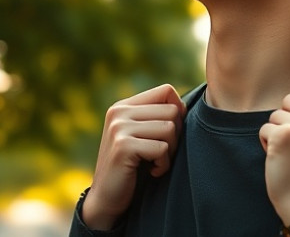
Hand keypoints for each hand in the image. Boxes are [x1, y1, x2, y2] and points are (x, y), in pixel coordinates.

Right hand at [82, 84, 185, 229]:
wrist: (106, 198)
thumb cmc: (131, 167)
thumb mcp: (139, 135)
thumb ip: (155, 117)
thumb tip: (183, 106)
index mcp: (123, 106)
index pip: (166, 90)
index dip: (177, 111)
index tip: (169, 134)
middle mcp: (119, 112)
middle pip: (172, 110)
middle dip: (175, 135)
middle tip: (162, 152)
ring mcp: (119, 128)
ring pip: (169, 128)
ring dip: (170, 151)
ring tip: (155, 161)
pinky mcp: (123, 146)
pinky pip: (162, 149)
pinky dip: (163, 165)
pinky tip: (152, 171)